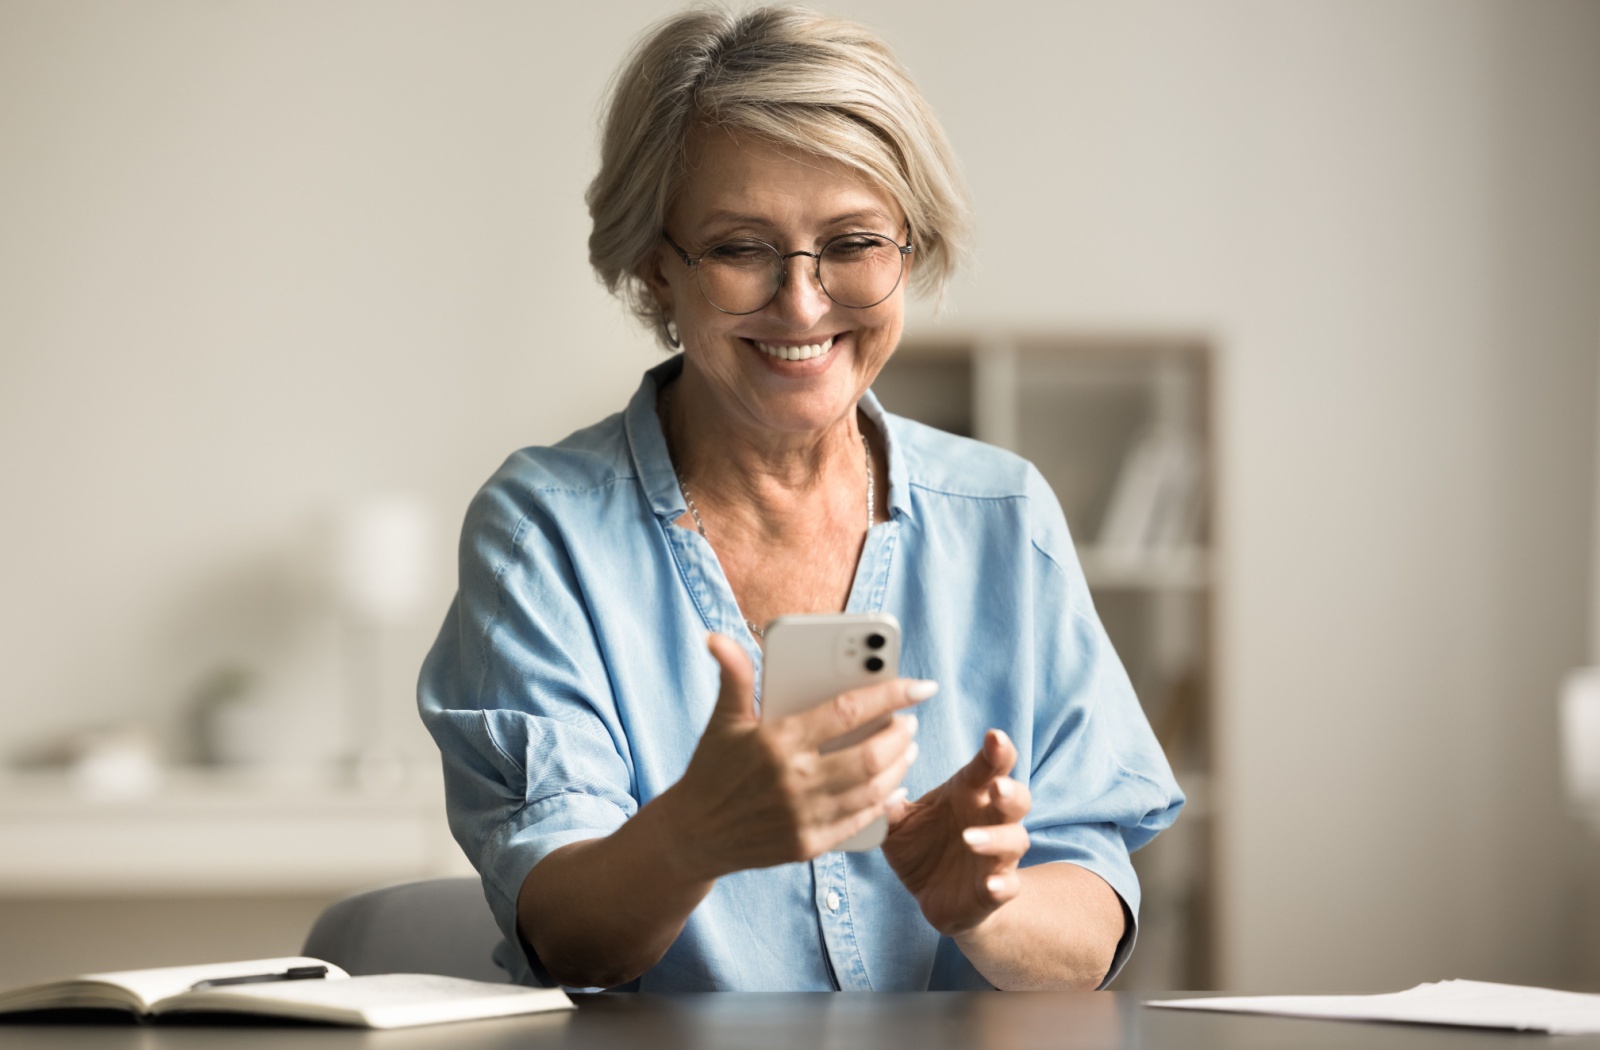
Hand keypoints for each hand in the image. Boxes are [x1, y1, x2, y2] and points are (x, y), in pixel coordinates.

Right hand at [661, 634, 930, 879]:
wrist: (693, 835)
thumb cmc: (711, 769)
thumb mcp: (722, 720)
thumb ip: (733, 675)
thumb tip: (718, 637)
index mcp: (777, 740)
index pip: (847, 710)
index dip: (890, 694)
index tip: (920, 686)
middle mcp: (794, 779)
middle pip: (870, 754)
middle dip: (900, 734)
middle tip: (909, 719)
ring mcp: (803, 816)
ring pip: (872, 789)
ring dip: (899, 765)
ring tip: (907, 746)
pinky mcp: (808, 845)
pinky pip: (860, 821)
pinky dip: (884, 802)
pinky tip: (894, 785)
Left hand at [882, 727, 1031, 936]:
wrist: (936, 896)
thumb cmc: (921, 846)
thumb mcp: (897, 823)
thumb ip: (889, 804)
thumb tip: (877, 786)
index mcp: (968, 794)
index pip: (989, 767)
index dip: (997, 751)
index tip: (994, 735)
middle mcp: (990, 820)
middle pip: (1015, 799)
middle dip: (1009, 791)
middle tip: (997, 787)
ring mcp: (997, 856)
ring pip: (1014, 840)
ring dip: (996, 839)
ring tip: (968, 839)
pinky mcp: (995, 889)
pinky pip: (1008, 886)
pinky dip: (1003, 885)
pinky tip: (992, 885)